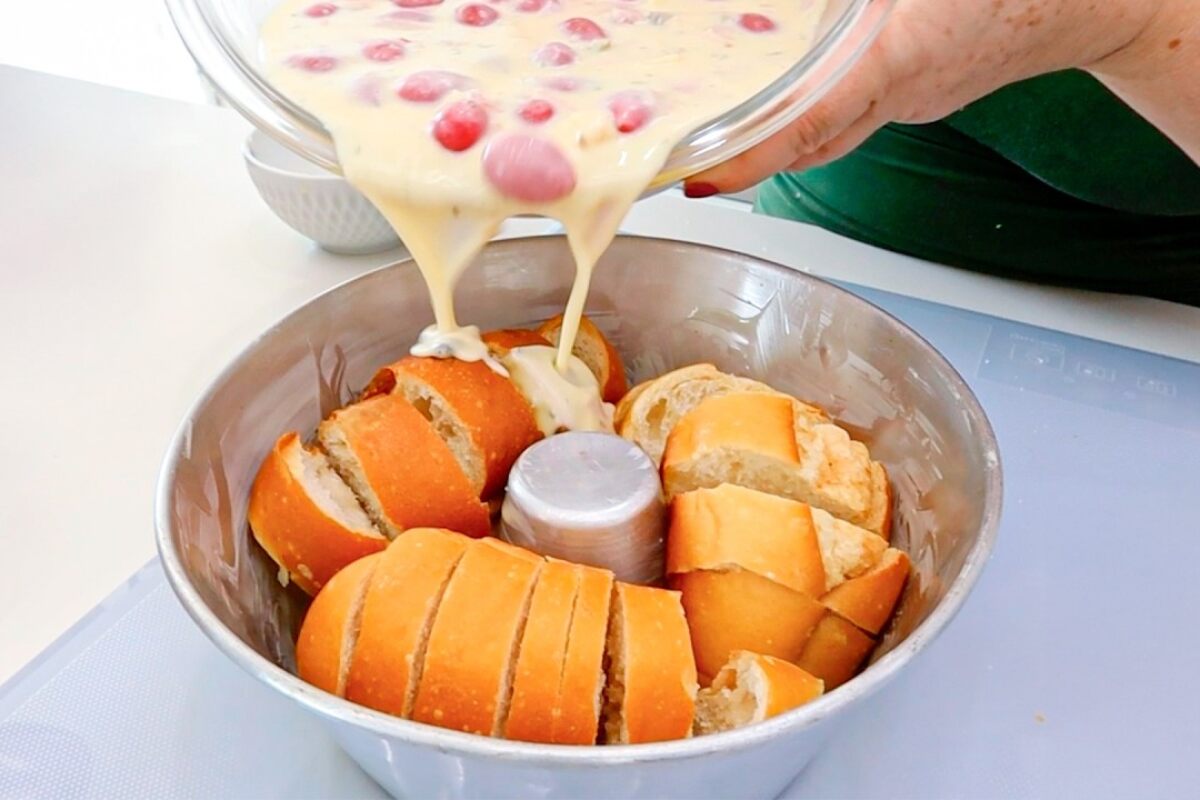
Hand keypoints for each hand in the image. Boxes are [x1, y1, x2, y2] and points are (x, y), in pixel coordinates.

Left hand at [684, 0, 1171, 195]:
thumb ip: (859, 3)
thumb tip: (805, 2)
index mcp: (904, 59)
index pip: (813, 121)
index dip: (751, 154)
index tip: (698, 179)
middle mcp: (903, 92)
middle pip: (807, 141)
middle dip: (742, 158)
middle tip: (678, 161)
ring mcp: (912, 100)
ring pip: (825, 130)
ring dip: (769, 136)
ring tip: (707, 135)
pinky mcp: (917, 90)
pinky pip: (847, 110)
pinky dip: (806, 110)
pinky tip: (777, 88)